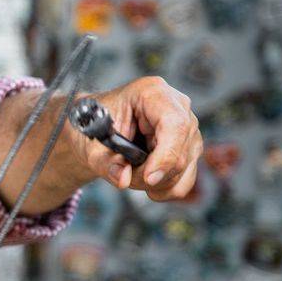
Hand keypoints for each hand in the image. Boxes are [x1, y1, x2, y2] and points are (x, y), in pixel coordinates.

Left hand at [76, 76, 201, 200]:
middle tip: (124, 174)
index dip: (166, 155)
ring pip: (184, 168)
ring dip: (155, 182)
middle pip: (180, 152)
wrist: (97, 127)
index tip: (148, 178)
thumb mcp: (91, 144)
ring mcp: (188, 126)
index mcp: (152, 93)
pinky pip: (186, 178)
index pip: (174, 124)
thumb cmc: (95, 126)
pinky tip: (146, 182)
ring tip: (130, 172)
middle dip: (151, 174)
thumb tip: (123, 179)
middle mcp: (177, 106)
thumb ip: (105, 163)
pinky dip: (165, 188)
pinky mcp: (190, 146)